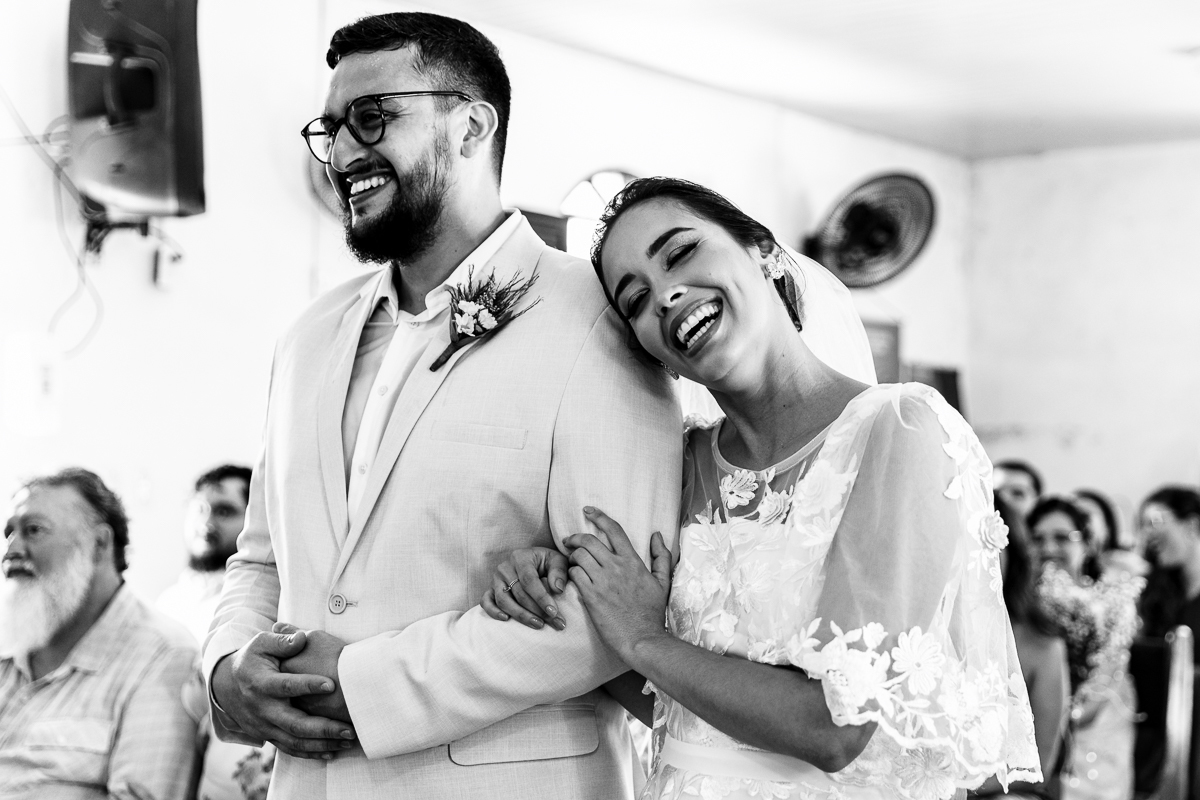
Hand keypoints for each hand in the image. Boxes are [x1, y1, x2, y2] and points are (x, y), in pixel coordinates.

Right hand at [210, 630, 354, 759]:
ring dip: (323, 743)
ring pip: (294, 741)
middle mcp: (262, 709)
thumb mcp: (261, 644)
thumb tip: (301, 638)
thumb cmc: (251, 659)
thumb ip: (281, 641)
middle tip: (350, 728)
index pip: (285, 686)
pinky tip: (333, 751)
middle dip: (323, 727)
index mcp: (261, 684)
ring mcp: (264, 726)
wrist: (226, 686)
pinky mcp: (268, 736)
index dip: (307, 685)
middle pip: (294, 723)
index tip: (331, 685)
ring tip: (349, 740)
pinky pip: (290, 749)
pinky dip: (311, 753)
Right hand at [481, 547, 567, 629]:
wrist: (534, 561)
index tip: (554, 611)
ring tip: (539, 624)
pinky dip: (493, 612)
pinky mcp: (490, 590)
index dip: (541, 597)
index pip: (529, 580)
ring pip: (503, 601)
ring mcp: (495, 579)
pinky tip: (506, 619)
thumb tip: (557, 589)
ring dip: (521, 615)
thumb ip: (559, 572)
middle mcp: (505, 568)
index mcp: (520, 557)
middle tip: (555, 622)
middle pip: (518, 594)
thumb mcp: (558, 560)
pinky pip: (486, 602)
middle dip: (537, 611)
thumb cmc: (547, 562)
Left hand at [564, 506, 672, 659]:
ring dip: (572, 556)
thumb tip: (657, 535)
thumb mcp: (663, 582)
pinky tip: (574, 579)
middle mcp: (616, 567)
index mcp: (633, 561)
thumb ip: (661, 557)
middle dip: (575, 537)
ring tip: (571, 562)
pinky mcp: (590, 596)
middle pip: (589, 540)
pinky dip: (571, 573)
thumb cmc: (652, 613)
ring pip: (578, 556)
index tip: (588, 510)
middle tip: (569, 541)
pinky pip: (574, 575)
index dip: (598, 516)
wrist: (642, 639)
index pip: (613, 530)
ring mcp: (602, 581)